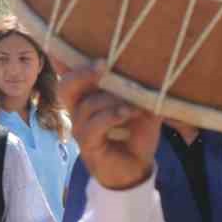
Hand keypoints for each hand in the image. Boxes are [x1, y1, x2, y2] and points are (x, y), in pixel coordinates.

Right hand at [56, 62, 160, 190]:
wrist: (137, 169)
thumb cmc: (136, 134)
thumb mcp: (143, 107)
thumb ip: (143, 89)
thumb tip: (156, 69)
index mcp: (88, 97)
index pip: (71, 75)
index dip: (71, 61)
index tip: (93, 52)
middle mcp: (79, 110)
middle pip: (66, 86)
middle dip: (83, 72)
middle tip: (104, 65)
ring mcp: (81, 128)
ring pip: (87, 105)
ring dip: (111, 100)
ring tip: (133, 103)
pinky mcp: (87, 144)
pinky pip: (94, 125)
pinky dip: (111, 116)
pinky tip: (127, 113)